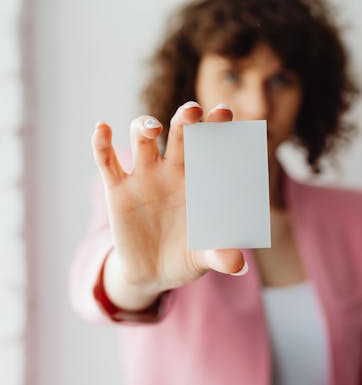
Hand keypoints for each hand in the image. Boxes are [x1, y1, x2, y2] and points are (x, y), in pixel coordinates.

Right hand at [91, 101, 247, 309]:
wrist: (153, 272)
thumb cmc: (187, 254)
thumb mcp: (204, 256)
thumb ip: (220, 255)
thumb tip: (237, 265)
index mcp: (200, 176)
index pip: (211, 144)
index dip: (217, 126)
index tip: (224, 112)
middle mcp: (173, 168)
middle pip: (180, 133)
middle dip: (185, 119)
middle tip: (192, 111)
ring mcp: (144, 176)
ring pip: (142, 139)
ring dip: (145, 126)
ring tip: (152, 130)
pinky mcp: (117, 190)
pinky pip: (107, 161)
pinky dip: (101, 143)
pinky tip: (102, 128)